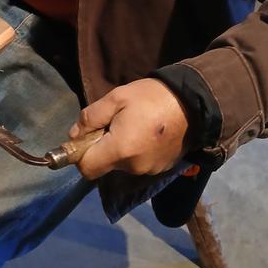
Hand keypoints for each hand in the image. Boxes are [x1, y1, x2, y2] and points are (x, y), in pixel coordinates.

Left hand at [69, 79, 189, 179]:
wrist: (193, 103)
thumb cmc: (151, 97)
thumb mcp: (115, 98)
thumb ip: (90, 118)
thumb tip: (75, 136)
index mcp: (120, 150)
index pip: (86, 169)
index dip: (81, 154)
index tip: (87, 137)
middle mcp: (133, 167)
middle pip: (104, 165)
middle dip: (102, 147)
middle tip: (114, 123)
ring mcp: (149, 170)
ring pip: (121, 165)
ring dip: (120, 149)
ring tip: (133, 126)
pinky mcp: (161, 169)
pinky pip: (138, 164)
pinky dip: (136, 152)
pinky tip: (145, 134)